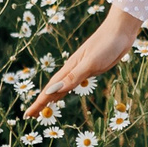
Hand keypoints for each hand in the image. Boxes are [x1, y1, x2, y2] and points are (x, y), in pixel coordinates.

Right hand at [23, 6, 144, 118]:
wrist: (120, 30)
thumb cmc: (106, 44)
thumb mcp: (91, 63)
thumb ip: (73, 77)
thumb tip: (54, 91)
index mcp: (70, 68)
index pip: (50, 90)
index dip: (38, 103)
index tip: (27, 115)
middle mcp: (72, 70)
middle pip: (53, 90)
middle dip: (41, 102)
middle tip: (31, 116)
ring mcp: (81, 69)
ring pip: (62, 87)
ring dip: (52, 97)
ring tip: (44, 108)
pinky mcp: (91, 69)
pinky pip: (73, 84)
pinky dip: (65, 91)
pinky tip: (64, 93)